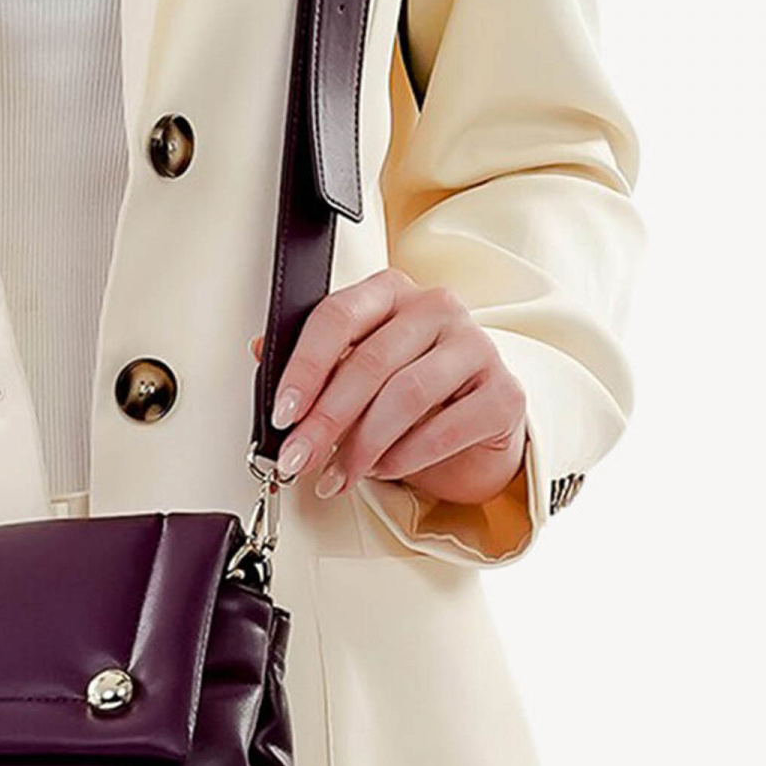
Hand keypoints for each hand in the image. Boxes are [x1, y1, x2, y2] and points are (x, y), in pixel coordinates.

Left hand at [251, 269, 526, 507]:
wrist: (476, 420)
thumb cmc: (411, 386)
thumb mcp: (357, 366)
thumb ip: (316, 358)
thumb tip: (261, 353)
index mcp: (391, 291)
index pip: (338, 316)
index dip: (305, 366)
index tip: (283, 411)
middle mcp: (437, 308)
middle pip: (369, 362)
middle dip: (326, 421)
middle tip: (299, 458)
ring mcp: (476, 346)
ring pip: (405, 395)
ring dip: (362, 445)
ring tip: (339, 474)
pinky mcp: (504, 392)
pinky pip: (446, 427)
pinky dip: (406, 456)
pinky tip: (383, 469)